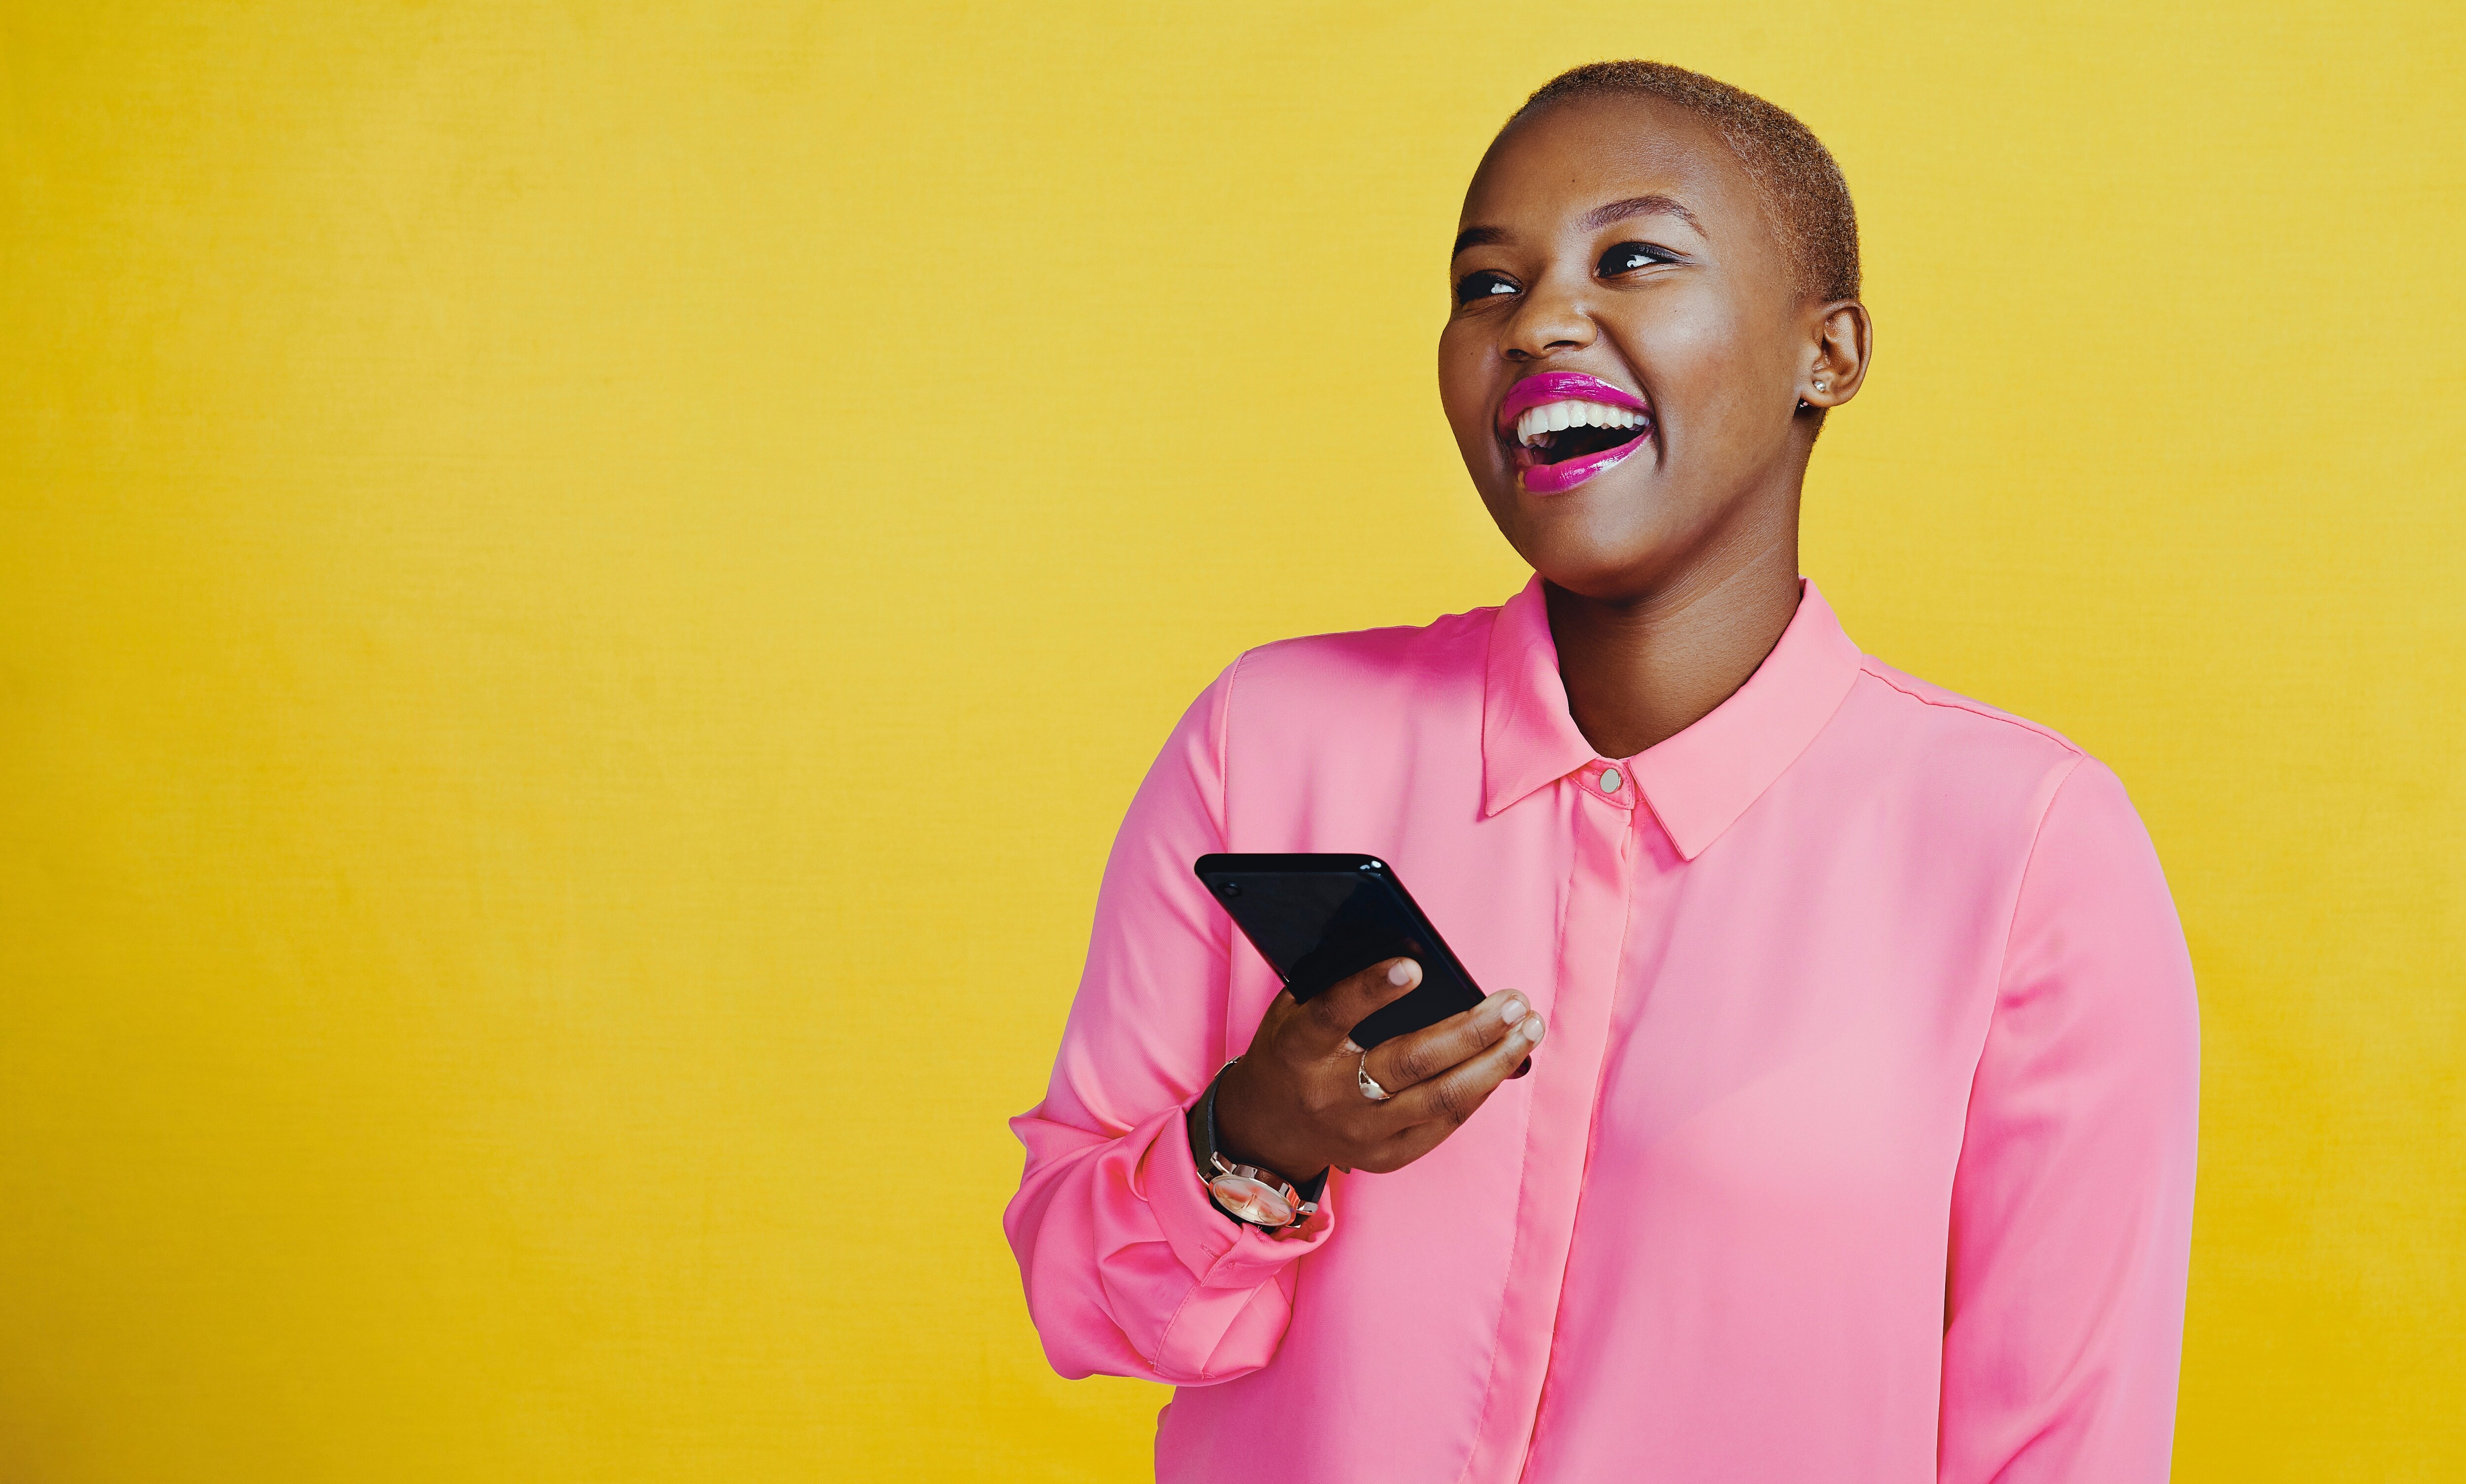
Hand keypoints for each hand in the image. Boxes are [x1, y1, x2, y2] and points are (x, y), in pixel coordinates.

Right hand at [1212, 957, 1542, 1179]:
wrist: (1269, 1128)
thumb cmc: (1292, 1049)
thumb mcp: (1294, 1010)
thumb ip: (1336, 982)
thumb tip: (1411, 951)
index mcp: (1297, 1049)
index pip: (1332, 1016)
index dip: (1369, 991)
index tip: (1414, 965)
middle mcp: (1328, 1096)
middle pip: (1409, 1063)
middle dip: (1470, 1031)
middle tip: (1514, 1002)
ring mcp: (1359, 1133)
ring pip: (1440, 1099)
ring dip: (1493, 1063)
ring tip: (1528, 1029)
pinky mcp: (1385, 1158)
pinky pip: (1445, 1124)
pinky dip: (1480, 1090)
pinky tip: (1505, 1062)